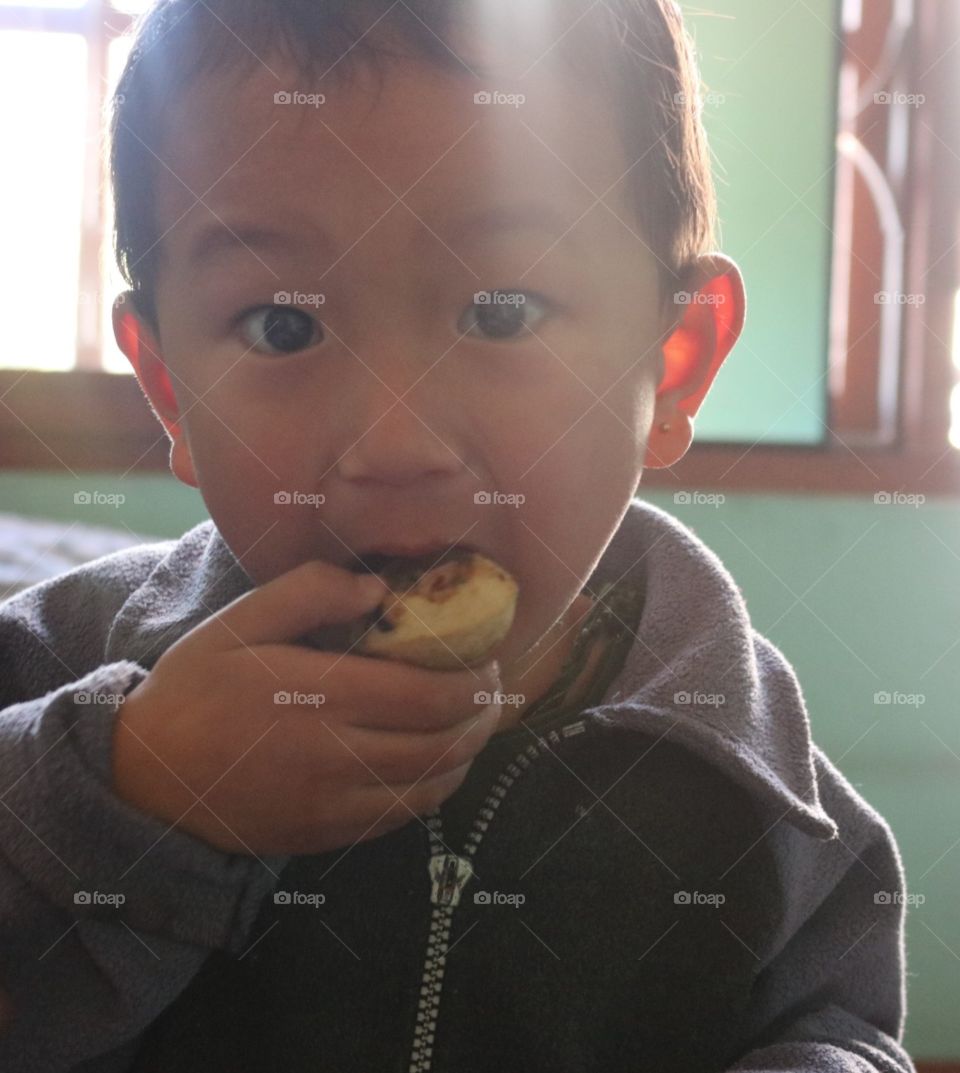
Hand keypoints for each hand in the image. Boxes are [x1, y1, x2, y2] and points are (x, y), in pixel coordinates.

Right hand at [111, 560, 502, 854]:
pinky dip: (434, 790)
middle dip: (483, 716)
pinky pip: (401, 817)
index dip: (473, 680)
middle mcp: (337, 754)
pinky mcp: (326, 834)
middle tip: (492, 689)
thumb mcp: (238, 622)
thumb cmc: (195, 688)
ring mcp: (333, 802)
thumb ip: (307, 592)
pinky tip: (437, 765)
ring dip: (467, 755)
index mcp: (320, 694)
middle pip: (443, 743)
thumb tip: (377, 590)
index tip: (486, 658)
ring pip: (431, 787)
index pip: (430, 694)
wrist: (147, 777)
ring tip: (474, 725)